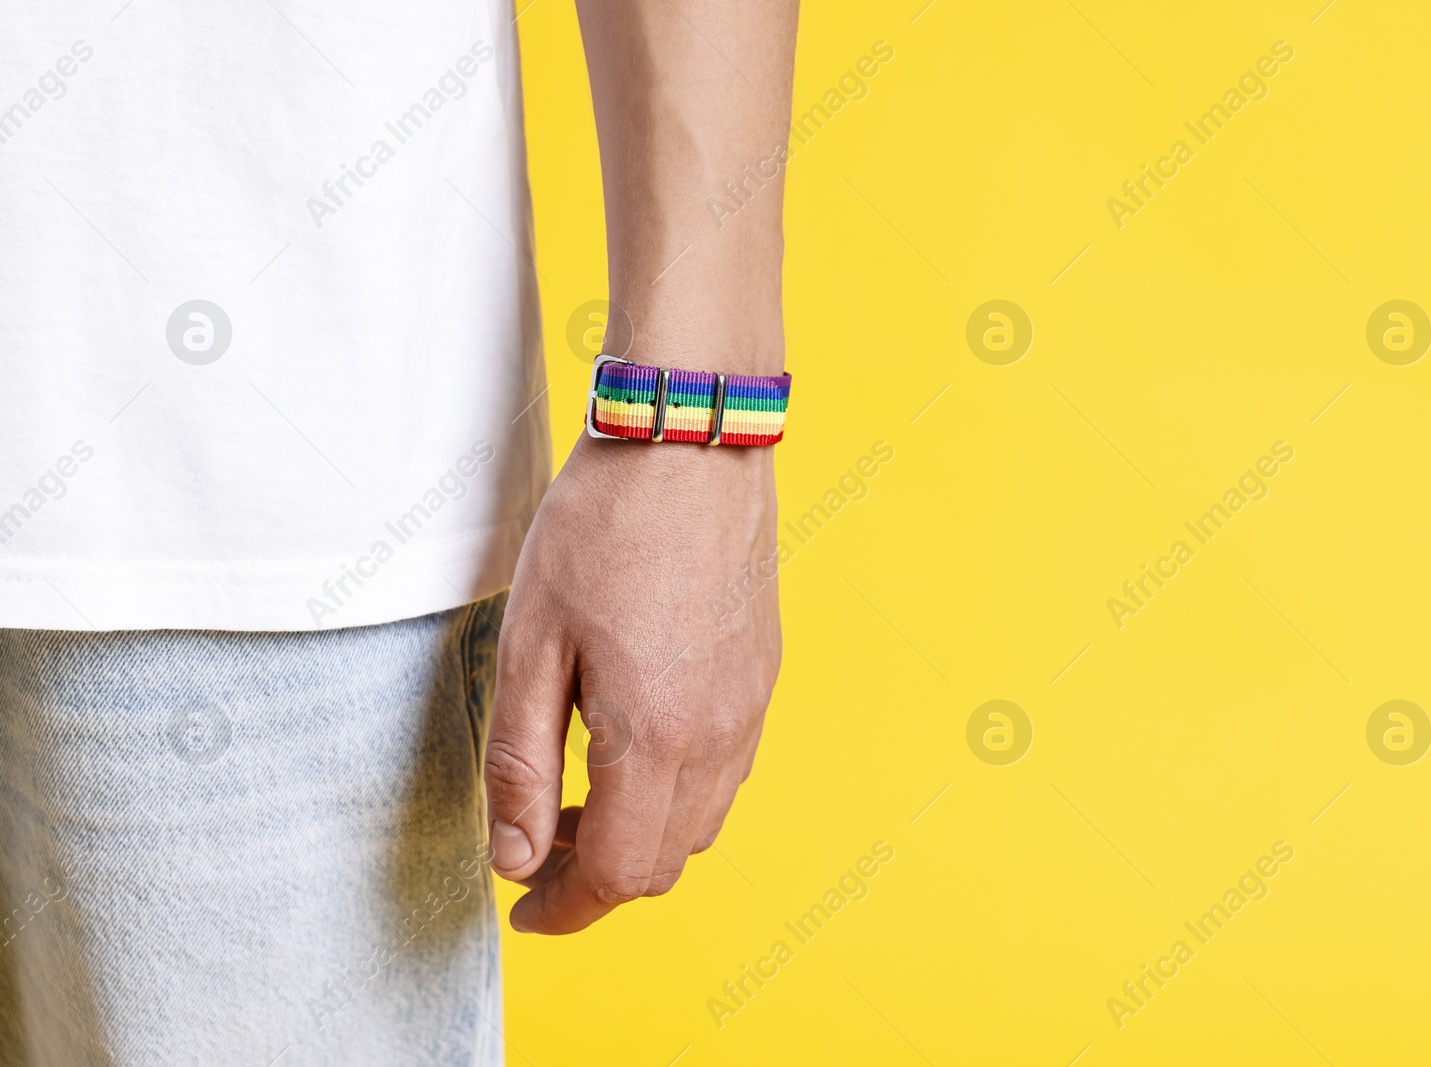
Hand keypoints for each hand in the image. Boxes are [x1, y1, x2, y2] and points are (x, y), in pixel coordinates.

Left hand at [484, 434, 780, 933]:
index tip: (519, 907)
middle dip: (595, 880)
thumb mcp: (529, 645)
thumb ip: (520, 764)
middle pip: (663, 865)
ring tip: (577, 798)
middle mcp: (717, 738)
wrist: (689, 445)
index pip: (615, 874)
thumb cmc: (601, 529)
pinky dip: (675, 796)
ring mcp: (750, 710)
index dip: (562, 908)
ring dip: (638, 838)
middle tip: (533, 847)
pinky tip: (632, 749)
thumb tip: (512, 858)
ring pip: (699, 826)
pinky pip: (727, 775)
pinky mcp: (763, 679)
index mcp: (653, 738)